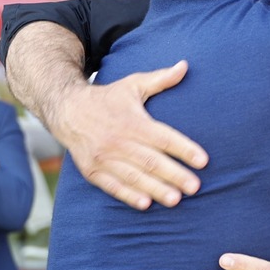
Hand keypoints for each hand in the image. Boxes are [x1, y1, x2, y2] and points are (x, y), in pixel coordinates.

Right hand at [57, 61, 208, 209]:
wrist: (67, 110)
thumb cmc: (108, 99)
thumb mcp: (132, 85)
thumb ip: (160, 79)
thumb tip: (185, 65)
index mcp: (132, 121)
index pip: (163, 137)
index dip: (184, 149)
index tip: (203, 161)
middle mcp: (118, 140)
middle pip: (151, 160)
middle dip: (174, 175)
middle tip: (195, 187)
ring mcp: (103, 157)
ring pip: (133, 176)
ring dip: (155, 189)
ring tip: (176, 200)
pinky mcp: (92, 170)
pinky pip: (112, 186)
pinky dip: (128, 195)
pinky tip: (145, 204)